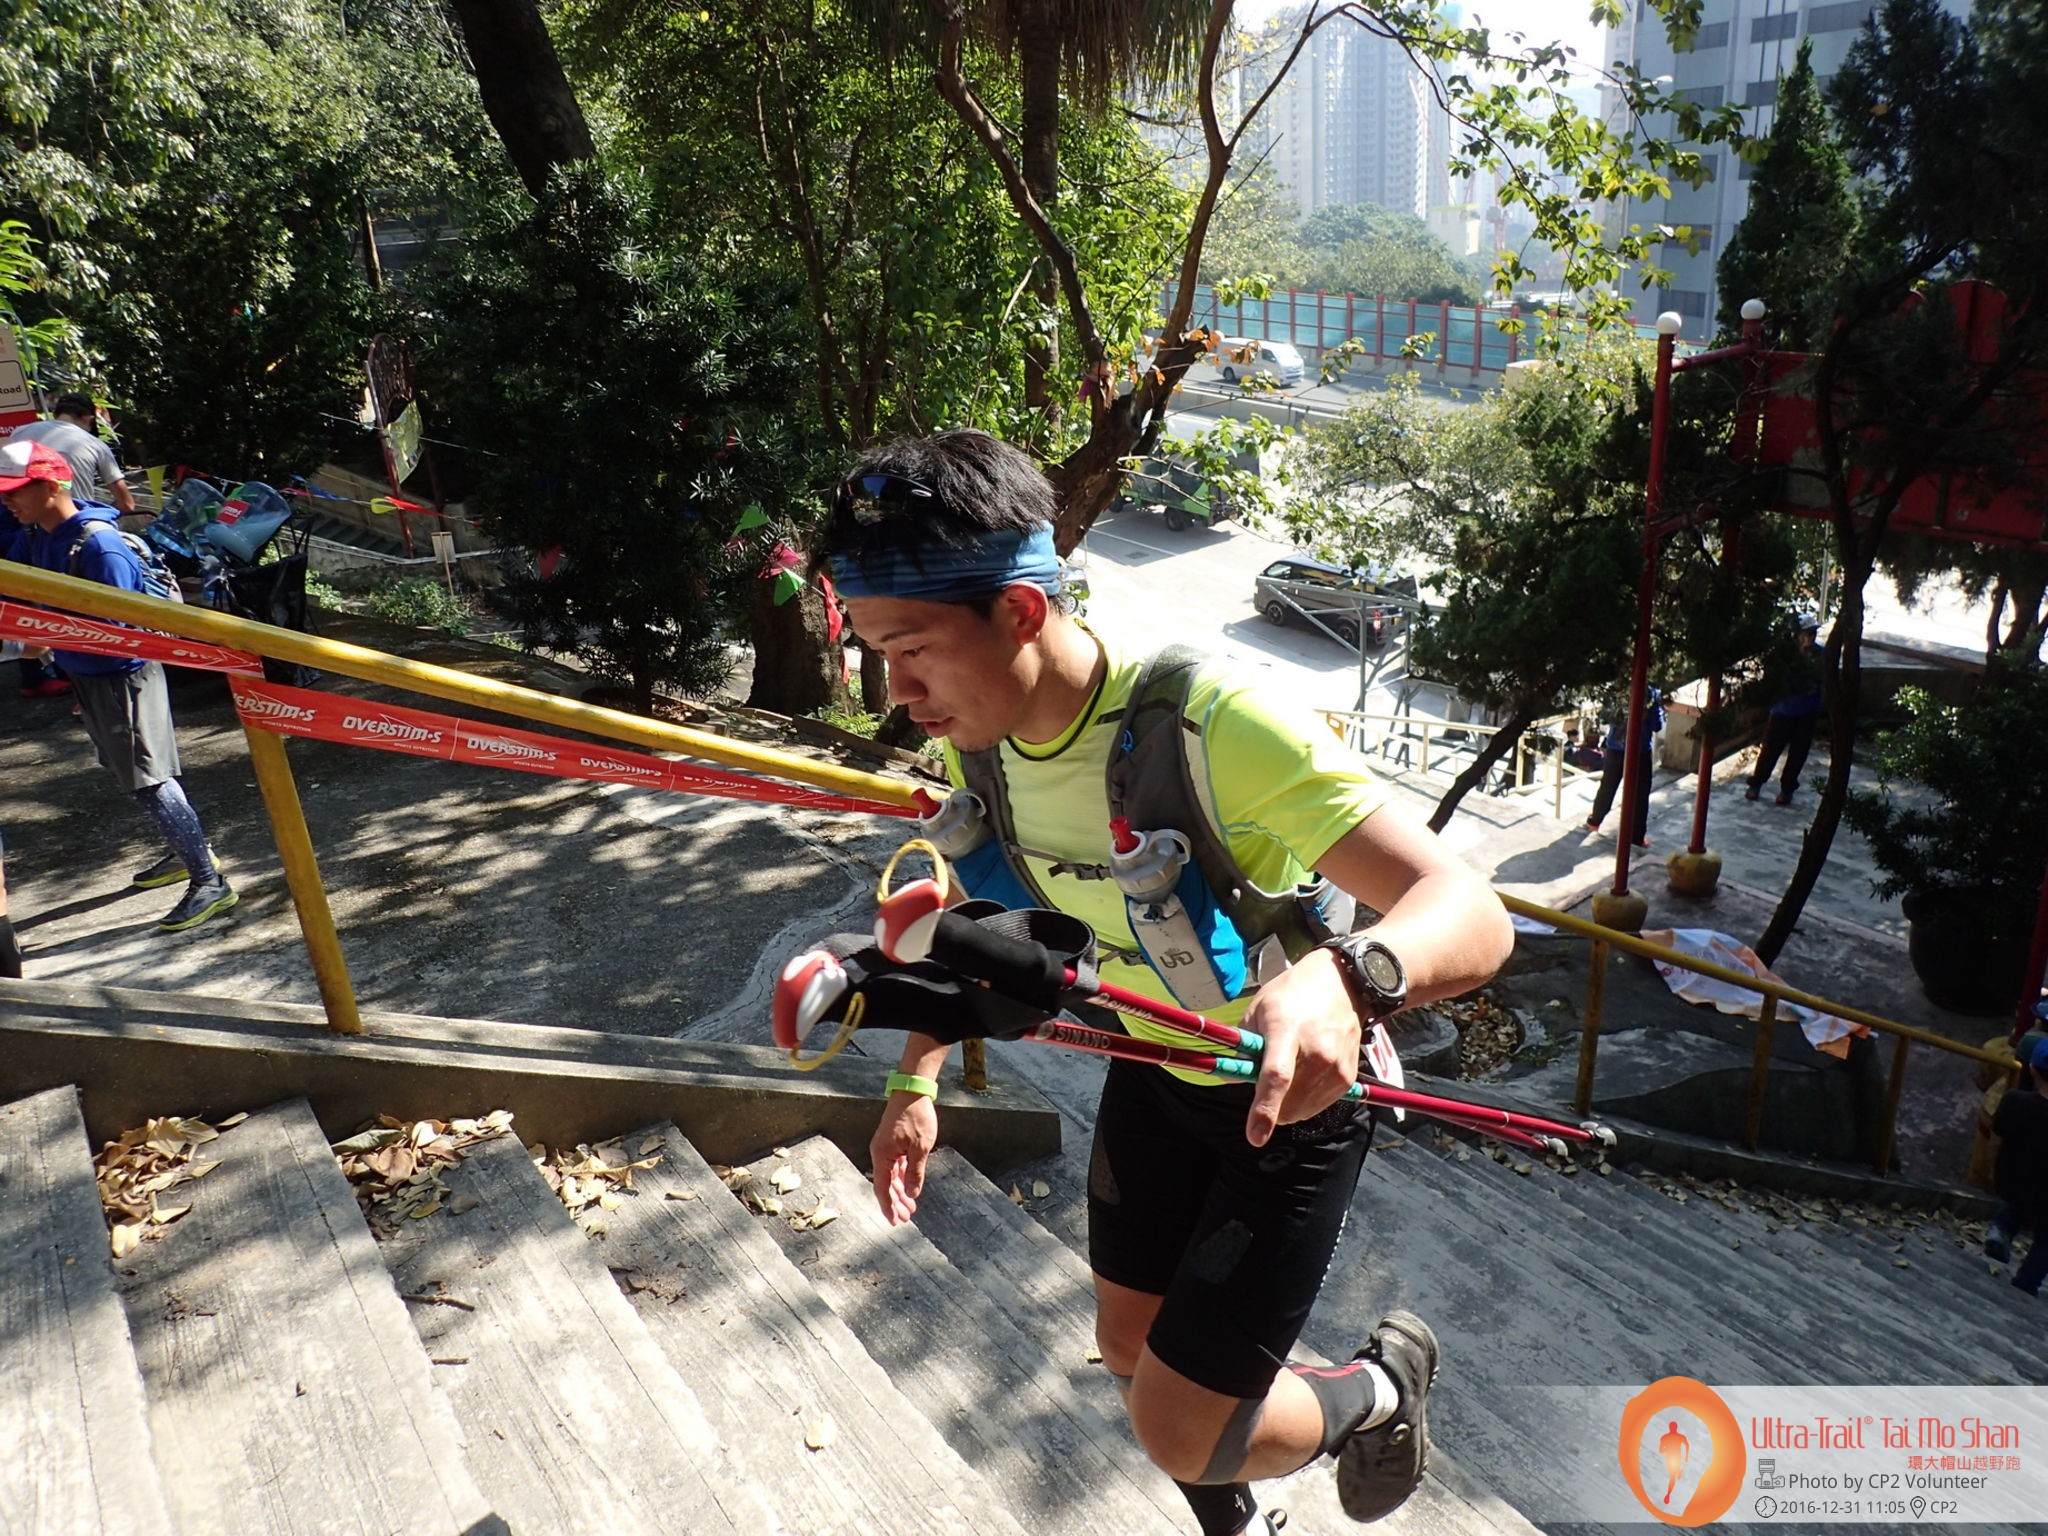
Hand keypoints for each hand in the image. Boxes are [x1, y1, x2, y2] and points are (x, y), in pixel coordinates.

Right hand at [869, 1091, 937, 1225]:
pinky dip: (901, 1177)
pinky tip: (909, 1186)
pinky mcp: (891, 1142)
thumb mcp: (921, 1147)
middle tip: (906, 1217)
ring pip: (890, 1176)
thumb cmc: (917, 1116)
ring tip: (910, 1206)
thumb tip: (911, 1194)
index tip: (894, 1221)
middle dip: (895, 1202)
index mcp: (882, 1155)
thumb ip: (915, 1172)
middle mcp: (879, 1153)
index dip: (888, 1206)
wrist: (912, 1091)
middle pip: (885, 1184)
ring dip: (899, 1191)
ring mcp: (884, 1147)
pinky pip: (894, 1165)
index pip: (882, 1188)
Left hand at [1237, 948, 1361, 1147]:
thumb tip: (1229, 1079)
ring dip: (1286, 1103)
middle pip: (1288, 1104)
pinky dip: (1304, 1100)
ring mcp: (1336, 1068)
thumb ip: (1243, 1048)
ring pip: (1301, 1112)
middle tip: (1266, 1076)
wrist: (1341, 984)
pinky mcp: (1347, 1078)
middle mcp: (1318, 1054)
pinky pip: (1317, 1107)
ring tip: (1290, 1069)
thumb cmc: (1292, 995)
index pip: (1277, 1077)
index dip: (1264, 1110)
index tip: (1255, 1136)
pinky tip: (1304, 1073)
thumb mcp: (1257, 1011)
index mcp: (1288, 1032)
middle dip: (1269, 1105)